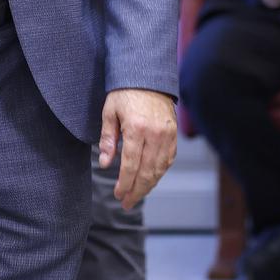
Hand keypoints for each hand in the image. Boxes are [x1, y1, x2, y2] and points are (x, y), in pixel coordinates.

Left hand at [99, 88, 177, 210]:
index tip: (119, 194)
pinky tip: (150, 179)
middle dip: (136, 191)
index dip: (125, 183)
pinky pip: (168, 160)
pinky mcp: (173, 134)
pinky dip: (159, 172)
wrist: (148, 77)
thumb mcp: (110, 112)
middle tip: (127, 203)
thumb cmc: (125, 92)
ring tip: (136, 195)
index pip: (132, 164)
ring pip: (159, 168)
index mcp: (137, 128)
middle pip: (147, 171)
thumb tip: (106, 164)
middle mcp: (155, 134)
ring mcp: (167, 135)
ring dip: (148, 185)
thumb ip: (108, 139)